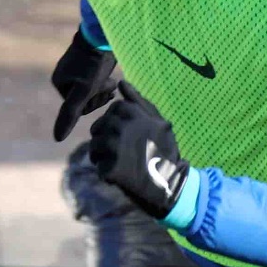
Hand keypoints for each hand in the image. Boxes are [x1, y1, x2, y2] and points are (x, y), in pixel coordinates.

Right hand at [51, 29, 116, 141]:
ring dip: (104, 89)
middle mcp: (63, 77)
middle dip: (99, 96)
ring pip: (93, 91)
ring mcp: (75, 70)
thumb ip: (70, 114)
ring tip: (111, 80)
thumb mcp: (84, 91)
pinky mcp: (87, 64)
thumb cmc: (94, 63)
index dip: (93, 103)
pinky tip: (111, 76)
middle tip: (108, 83)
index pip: (79, 108)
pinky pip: (96, 81)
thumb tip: (57, 139)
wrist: (104, 34)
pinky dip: (104, 81)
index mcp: (58, 84)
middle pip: (85, 100)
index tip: (102, 90)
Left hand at [88, 83, 188, 219]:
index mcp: (132, 112)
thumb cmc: (166, 150)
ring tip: (119, 164)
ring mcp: (114, 148)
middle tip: (122, 153)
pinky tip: (121, 176)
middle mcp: (121, 127)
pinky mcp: (111, 168)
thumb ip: (138, 101)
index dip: (116, 123)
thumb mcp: (158, 121)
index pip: (111, 111)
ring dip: (103, 156)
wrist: (172, 184)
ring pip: (95, 146)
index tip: (128, 135)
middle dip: (106, 140)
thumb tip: (121, 83)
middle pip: (98, 128)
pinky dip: (108, 174)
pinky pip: (99, 167)